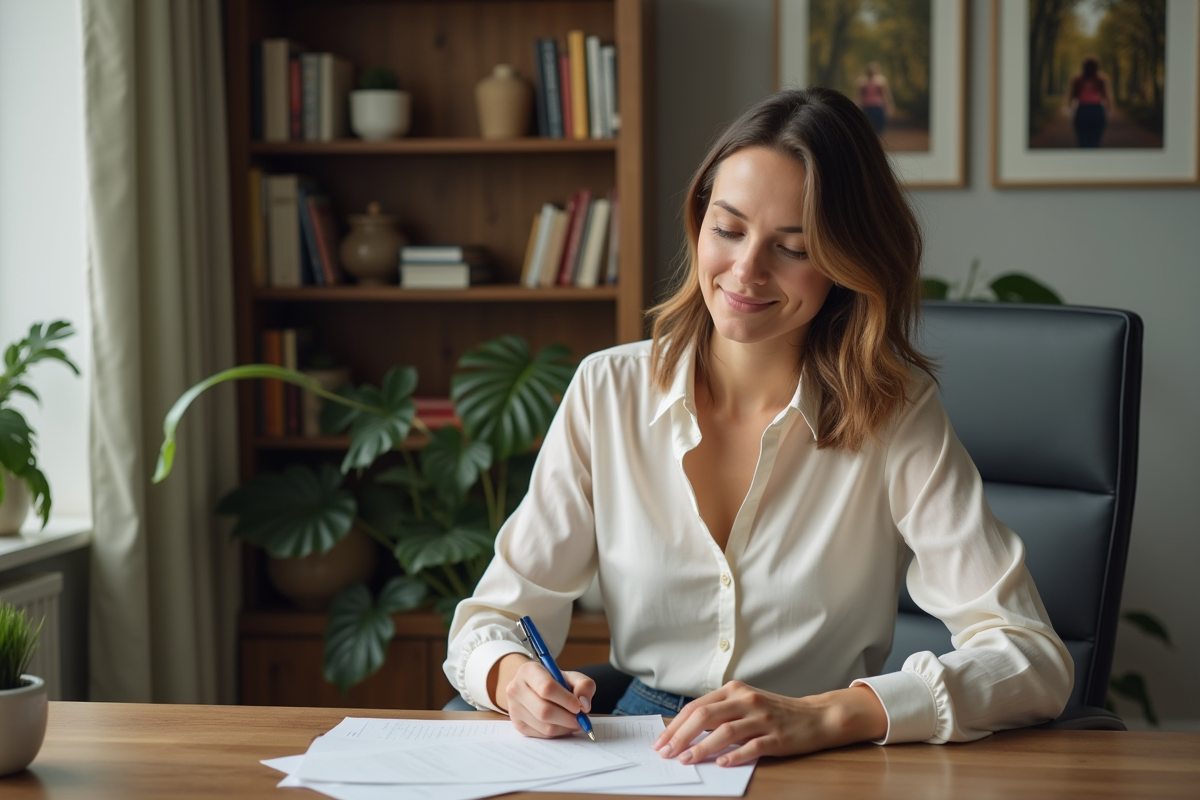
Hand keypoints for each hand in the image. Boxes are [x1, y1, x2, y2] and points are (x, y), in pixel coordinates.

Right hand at [492, 653, 595, 738]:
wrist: (532, 687)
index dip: (566, 700)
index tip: (579, 706)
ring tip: (574, 721)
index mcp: (528, 671)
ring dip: (565, 727)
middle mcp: (516, 689)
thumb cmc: (554, 681)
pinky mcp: (517, 725)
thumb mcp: (570, 676)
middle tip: (581, 720)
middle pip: (544, 711)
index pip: (547, 688)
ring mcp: (514, 709)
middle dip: (567, 718)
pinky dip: (558, 732)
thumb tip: (584, 704)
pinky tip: (563, 725)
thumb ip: (583, 685)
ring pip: (544, 726)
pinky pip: (542, 735)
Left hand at [651, 681, 886, 766]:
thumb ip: (719, 711)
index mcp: (734, 690)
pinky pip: (752, 747)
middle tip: (666, 753)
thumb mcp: (745, 703)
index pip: (697, 707)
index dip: (676, 725)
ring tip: (686, 760)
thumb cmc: (775, 712)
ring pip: (725, 732)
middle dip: (681, 736)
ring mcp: (762, 718)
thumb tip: (685, 731)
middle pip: (705, 716)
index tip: (661, 741)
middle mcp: (746, 700)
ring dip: (702, 747)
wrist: (816, 716)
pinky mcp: (776, 737)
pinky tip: (721, 764)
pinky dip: (734, 756)